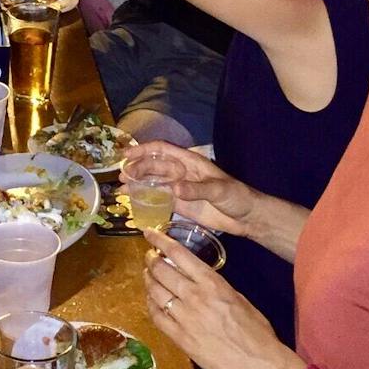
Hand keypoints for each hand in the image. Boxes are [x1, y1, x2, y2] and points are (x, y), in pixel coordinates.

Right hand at [121, 142, 254, 236]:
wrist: (247, 217)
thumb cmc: (237, 197)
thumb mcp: (219, 190)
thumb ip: (197, 190)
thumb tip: (175, 189)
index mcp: (190, 162)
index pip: (162, 151)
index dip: (143, 150)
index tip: (126, 154)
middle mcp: (181, 172)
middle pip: (153, 166)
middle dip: (136, 168)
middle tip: (122, 177)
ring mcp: (179, 188)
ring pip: (153, 181)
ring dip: (137, 182)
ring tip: (121, 187)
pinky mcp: (179, 204)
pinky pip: (158, 198)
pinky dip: (144, 198)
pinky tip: (132, 201)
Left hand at [143, 228, 294, 368]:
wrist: (256, 363)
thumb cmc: (255, 330)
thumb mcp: (237, 297)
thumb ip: (214, 286)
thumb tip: (197, 279)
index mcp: (212, 283)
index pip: (179, 254)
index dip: (160, 240)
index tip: (149, 233)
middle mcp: (194, 296)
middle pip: (161, 270)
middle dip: (151, 260)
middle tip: (149, 256)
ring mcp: (184, 317)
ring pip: (155, 291)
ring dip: (148, 279)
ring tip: (147, 274)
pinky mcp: (179, 338)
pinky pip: (156, 316)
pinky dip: (150, 304)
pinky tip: (151, 299)